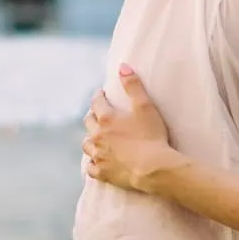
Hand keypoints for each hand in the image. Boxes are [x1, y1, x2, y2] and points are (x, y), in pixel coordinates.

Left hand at [82, 65, 181, 193]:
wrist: (152, 168)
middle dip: (92, 115)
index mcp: (107, 119)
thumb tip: (122, 66)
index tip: (101, 94)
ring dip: (90, 138)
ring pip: (86, 144)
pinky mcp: (102, 173)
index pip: (96, 102)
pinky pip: (90, 167)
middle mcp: (97, 136)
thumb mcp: (145, 106)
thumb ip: (133, 85)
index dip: (98, 96)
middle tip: (98, 113)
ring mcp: (98, 156)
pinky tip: (95, 161)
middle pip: (88, 122)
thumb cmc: (151, 136)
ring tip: (95, 137)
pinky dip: (92, 162)